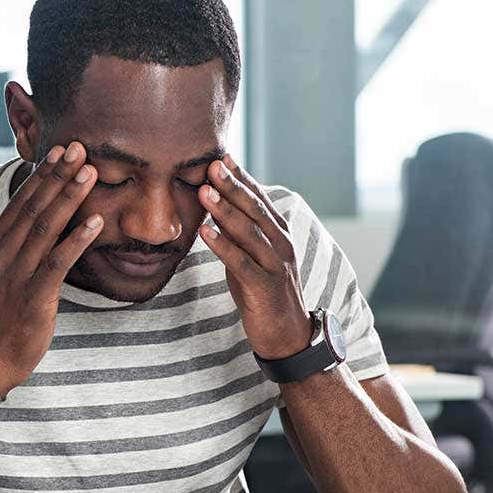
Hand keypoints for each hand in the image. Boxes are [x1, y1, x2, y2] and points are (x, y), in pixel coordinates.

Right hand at [0, 142, 102, 394]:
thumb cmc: (0, 318)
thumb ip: (15, 247)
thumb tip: (36, 222)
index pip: (19, 202)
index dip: (41, 175)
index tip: (59, 152)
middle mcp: (2, 255)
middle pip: (34, 207)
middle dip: (58, 175)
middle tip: (79, 147)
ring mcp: (16, 274)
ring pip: (46, 227)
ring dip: (69, 197)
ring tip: (90, 172)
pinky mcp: (33, 295)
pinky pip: (58, 261)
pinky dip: (78, 239)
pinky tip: (96, 221)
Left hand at [197, 155, 313, 359]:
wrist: (288, 336)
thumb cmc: (265, 294)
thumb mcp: (251, 257)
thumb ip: (238, 235)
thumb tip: (215, 209)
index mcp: (279, 233)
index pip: (258, 198)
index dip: (240, 177)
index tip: (220, 156)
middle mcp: (281, 244)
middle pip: (254, 209)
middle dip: (232, 185)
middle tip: (211, 163)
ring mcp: (276, 265)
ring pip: (249, 232)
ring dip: (225, 210)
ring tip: (205, 191)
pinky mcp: (266, 287)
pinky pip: (242, 263)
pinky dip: (223, 246)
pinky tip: (205, 232)